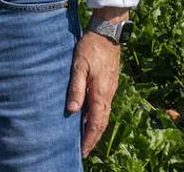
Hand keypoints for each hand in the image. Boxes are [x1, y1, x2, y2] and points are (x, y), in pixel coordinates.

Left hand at [66, 23, 122, 157]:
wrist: (107, 33)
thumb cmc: (90, 47)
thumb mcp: (78, 66)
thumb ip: (76, 88)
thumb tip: (72, 111)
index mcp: (101, 93)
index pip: (96, 123)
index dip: (90, 139)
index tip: (82, 151)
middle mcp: (108, 94)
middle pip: (102, 122)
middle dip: (93, 137)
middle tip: (83, 150)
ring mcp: (110, 89)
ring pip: (103, 114)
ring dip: (94, 127)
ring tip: (84, 138)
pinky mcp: (109, 83)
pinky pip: (103, 105)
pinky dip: (96, 116)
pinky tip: (87, 116)